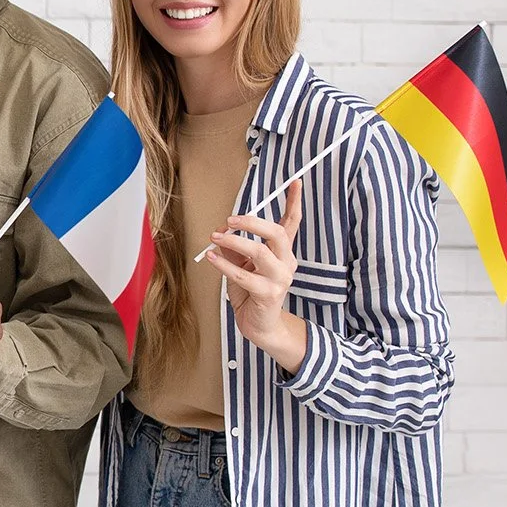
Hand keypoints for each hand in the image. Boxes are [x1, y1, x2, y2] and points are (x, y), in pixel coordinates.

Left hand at [205, 179, 307, 372]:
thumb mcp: (240, 264)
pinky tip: (211, 258)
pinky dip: (224, 265)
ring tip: (216, 237)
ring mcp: (280, 279)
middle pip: (276, 233)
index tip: (295, 182)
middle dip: (252, 222)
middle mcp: (286, 262)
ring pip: (261, 253)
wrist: (258, 324)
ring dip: (235, 242)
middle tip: (230, 219)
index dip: (294, 202)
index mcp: (282, 251)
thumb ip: (234, 248)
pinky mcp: (268, 294)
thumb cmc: (250, 291)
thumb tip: (222, 233)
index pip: (292, 222)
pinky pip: (244, 276)